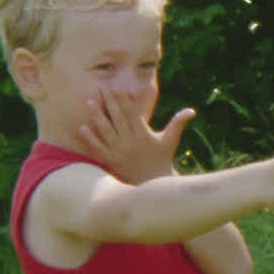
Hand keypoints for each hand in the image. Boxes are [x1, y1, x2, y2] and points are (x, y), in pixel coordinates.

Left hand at [80, 92, 195, 183]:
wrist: (153, 185)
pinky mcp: (111, 161)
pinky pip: (99, 148)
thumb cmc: (162, 160)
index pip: (132, 113)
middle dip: (109, 102)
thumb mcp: (170, 140)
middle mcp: (131, 141)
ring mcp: (120, 151)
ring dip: (97, 116)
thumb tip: (192, 111)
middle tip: (101, 88)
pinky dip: (90, 138)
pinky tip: (82, 127)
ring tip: (89, 102)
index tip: (117, 88)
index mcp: (143, 134)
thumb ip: (178, 123)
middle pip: (118, 118)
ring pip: (106, 130)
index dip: (124, 100)